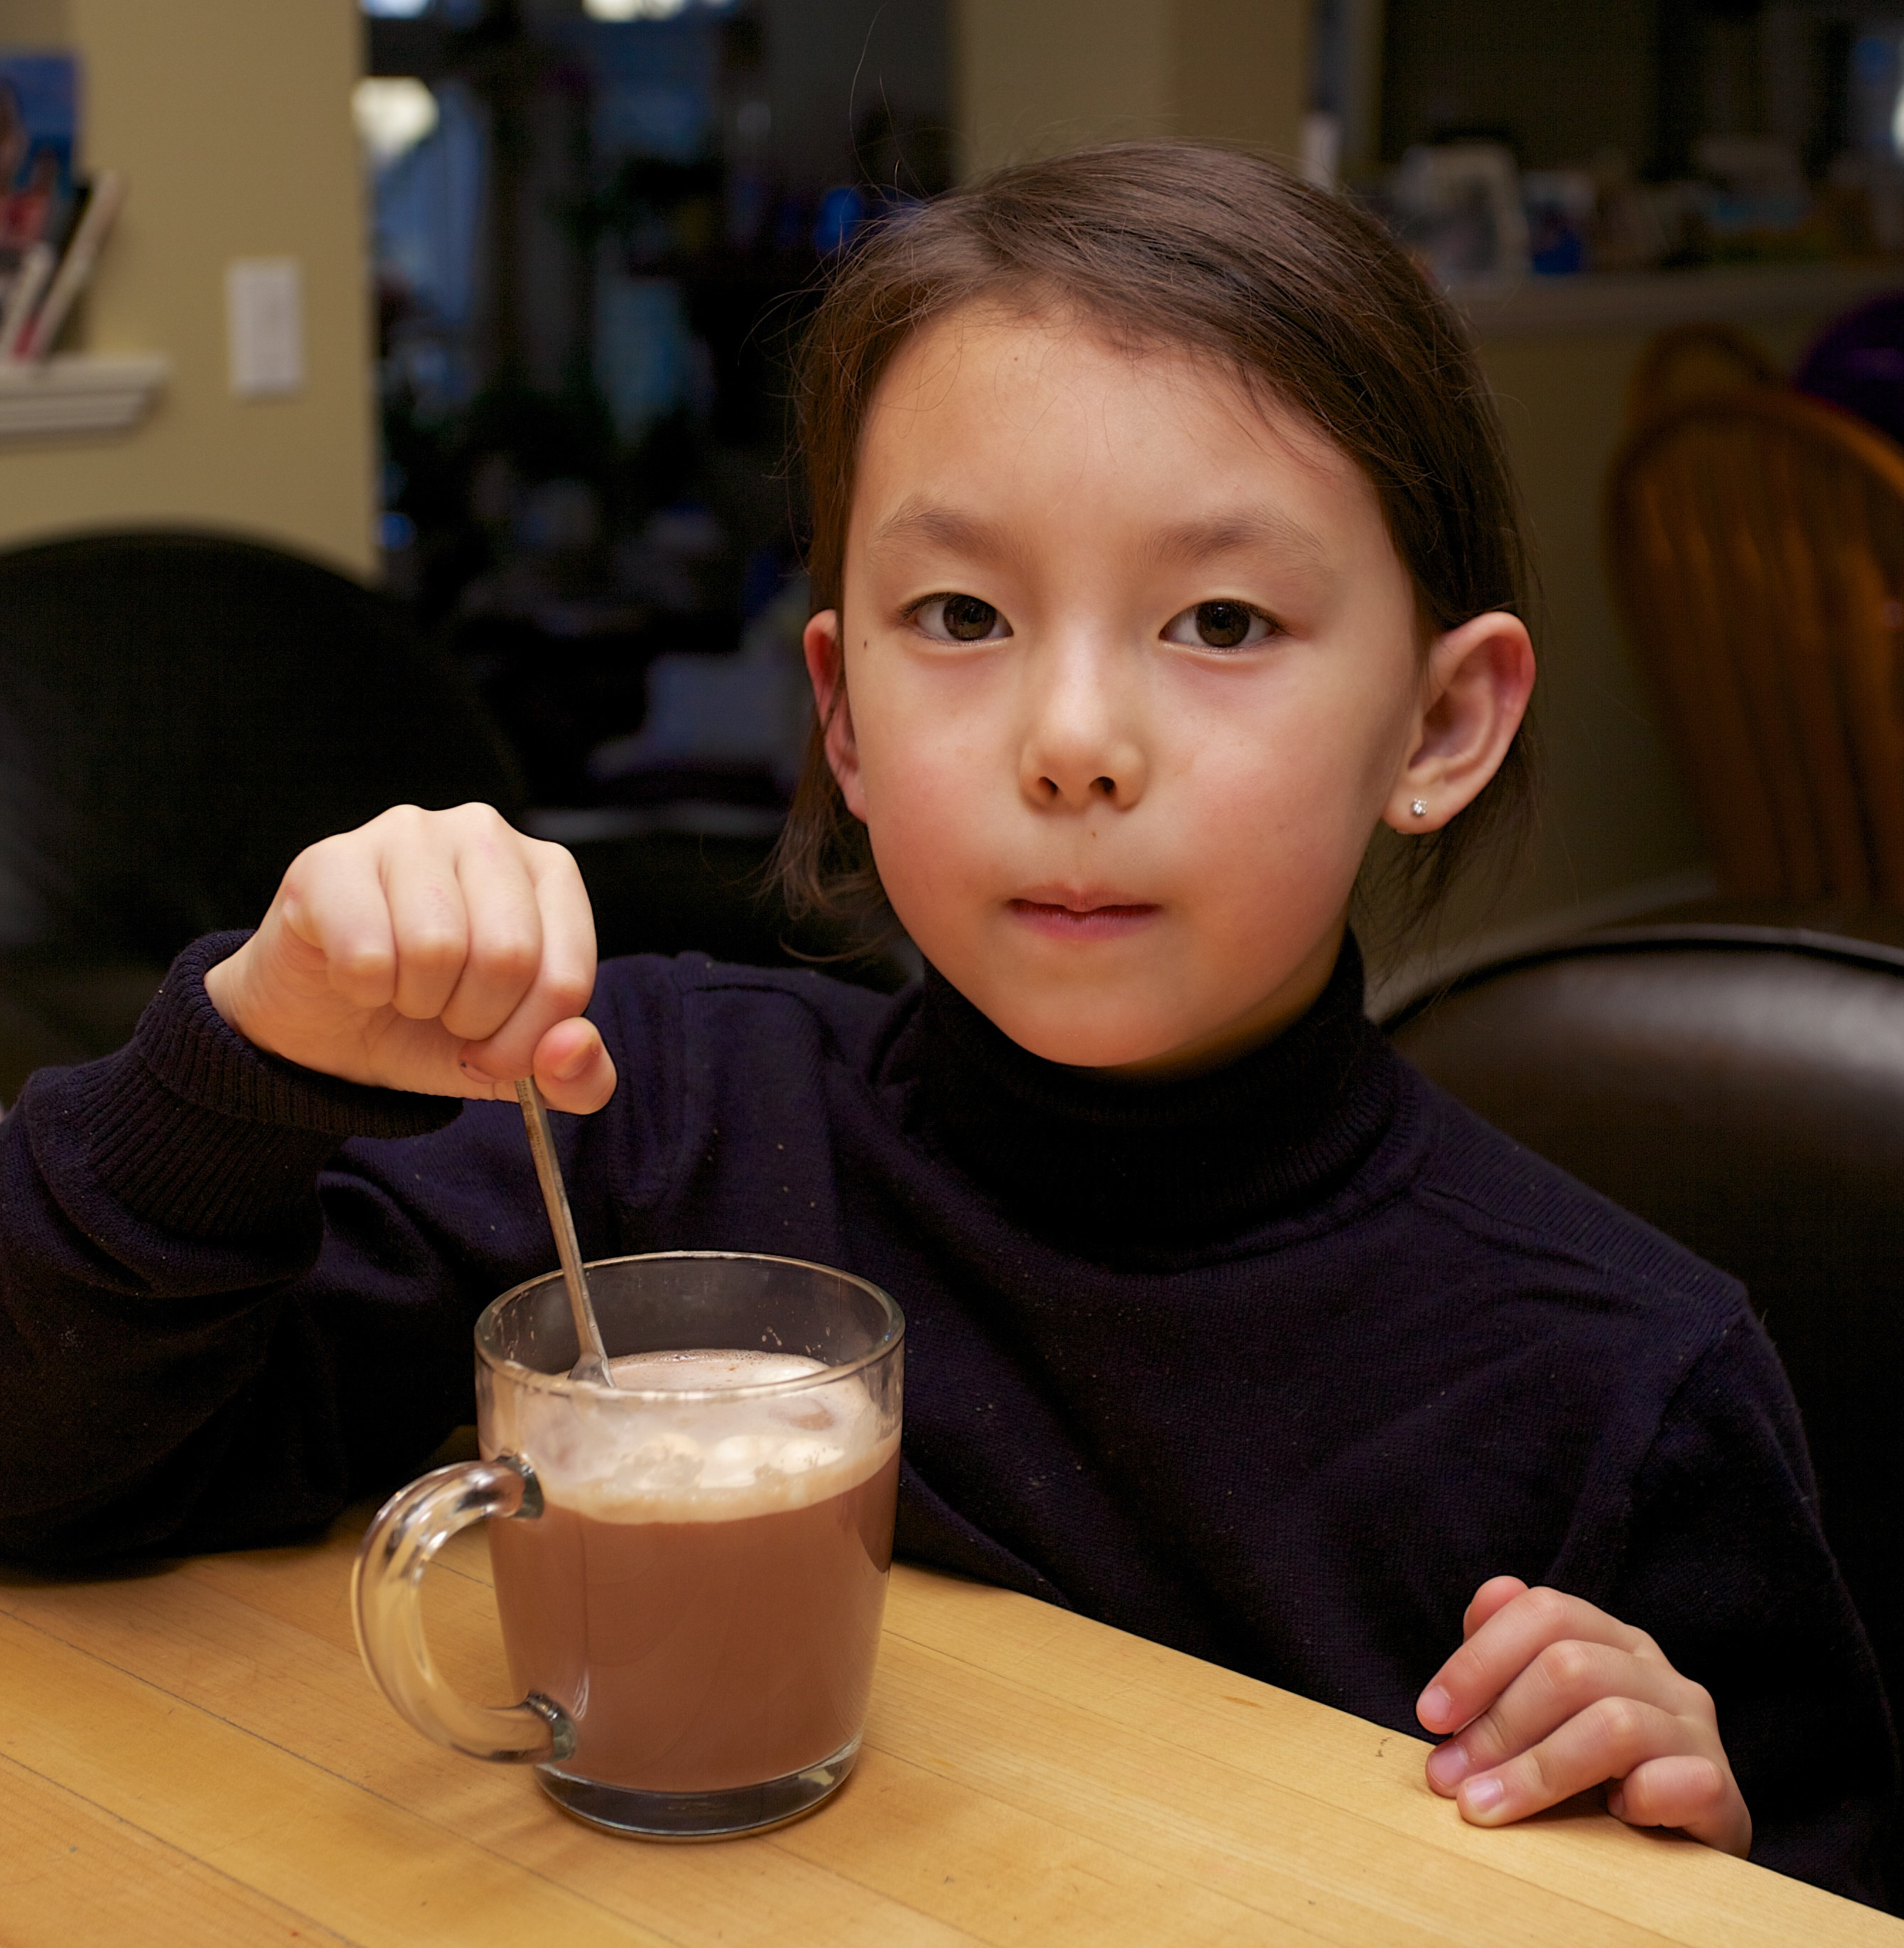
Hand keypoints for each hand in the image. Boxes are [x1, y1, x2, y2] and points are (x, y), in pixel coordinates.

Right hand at [202, 803, 616, 1112]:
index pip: (567, 976)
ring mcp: (407, 833)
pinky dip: (362, 990)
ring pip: (437, 949)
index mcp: (550, 873)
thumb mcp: (515, 1063)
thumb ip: (576, 1076)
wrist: (324, 1027)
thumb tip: (573, 1048)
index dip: (527, 1041)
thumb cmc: (432, 1025)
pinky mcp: (331, 859)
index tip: (494, 1052)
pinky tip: (356, 975)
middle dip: (474, 1019)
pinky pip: (365, 952)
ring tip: (402, 987)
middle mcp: (485, 833)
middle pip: (508, 956)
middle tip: (444, 1015)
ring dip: (417, 1000)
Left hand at [1417, 1577, 1749, 1855]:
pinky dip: (1639, 1798)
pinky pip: (1684, 1782)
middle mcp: (1660, 1673)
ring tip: (1484, 1807)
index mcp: (1612, 1640)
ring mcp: (1696, 1731)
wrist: (1679, 1849)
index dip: (1478, 1660)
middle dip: (1497, 1724)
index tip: (1429, 1715)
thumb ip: (1507, 1658)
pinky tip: (1609, 1819)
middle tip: (1448, 1777)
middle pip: (1570, 1666)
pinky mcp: (1723, 1793)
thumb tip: (1486, 1599)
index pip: (1545, 1612)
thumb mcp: (1539, 1711)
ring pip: (1614, 1724)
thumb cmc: (1590, 1773)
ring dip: (1537, 1771)